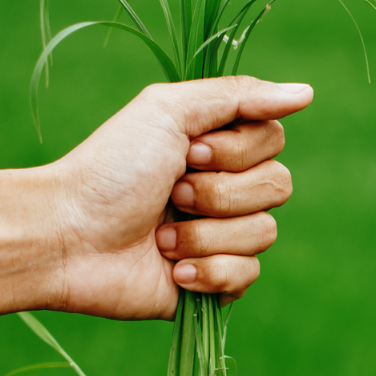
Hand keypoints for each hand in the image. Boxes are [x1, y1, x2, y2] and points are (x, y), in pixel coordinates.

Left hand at [38, 76, 313, 319]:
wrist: (69, 238)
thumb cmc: (110, 171)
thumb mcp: (168, 112)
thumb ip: (239, 96)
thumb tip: (306, 91)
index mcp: (216, 148)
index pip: (273, 142)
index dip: (237, 152)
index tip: (190, 152)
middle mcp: (223, 190)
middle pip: (278, 188)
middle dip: (219, 194)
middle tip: (171, 195)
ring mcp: (220, 238)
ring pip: (264, 234)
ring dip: (204, 235)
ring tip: (160, 238)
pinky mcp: (213, 284)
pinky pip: (248, 276)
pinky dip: (208, 272)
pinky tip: (171, 271)